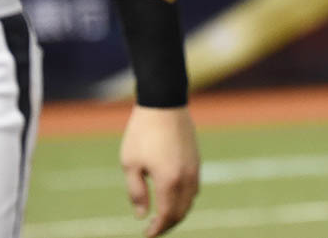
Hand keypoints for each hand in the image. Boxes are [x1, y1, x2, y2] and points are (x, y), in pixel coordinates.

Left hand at [119, 105, 200, 236]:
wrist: (164, 103)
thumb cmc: (142, 133)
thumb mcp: (130, 164)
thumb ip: (136, 193)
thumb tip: (142, 215)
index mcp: (168, 180)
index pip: (167, 215)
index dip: (157, 229)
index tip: (147, 235)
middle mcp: (186, 177)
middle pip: (182, 211)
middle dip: (168, 224)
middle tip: (153, 229)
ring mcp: (195, 167)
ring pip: (191, 199)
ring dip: (178, 211)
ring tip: (162, 214)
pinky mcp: (196, 158)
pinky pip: (194, 186)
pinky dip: (185, 197)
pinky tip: (172, 195)